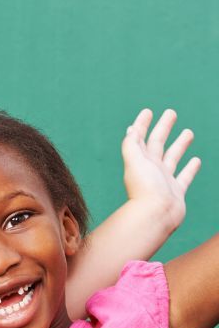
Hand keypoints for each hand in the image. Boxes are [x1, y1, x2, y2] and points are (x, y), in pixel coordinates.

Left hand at [122, 108, 200, 232]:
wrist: (155, 216)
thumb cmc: (144, 189)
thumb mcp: (134, 162)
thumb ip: (131, 145)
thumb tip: (131, 129)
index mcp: (140, 162)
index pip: (140, 139)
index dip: (142, 125)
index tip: (148, 111)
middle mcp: (151, 170)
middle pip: (158, 144)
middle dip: (163, 128)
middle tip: (171, 112)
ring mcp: (164, 181)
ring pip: (173, 157)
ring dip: (179, 144)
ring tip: (188, 132)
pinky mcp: (177, 191)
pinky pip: (185, 177)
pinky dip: (190, 168)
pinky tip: (196, 160)